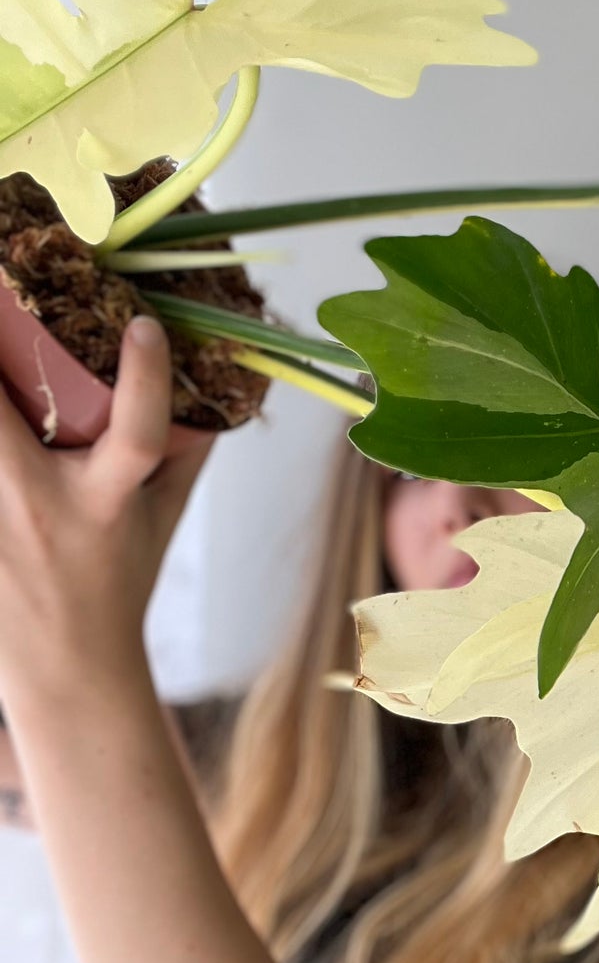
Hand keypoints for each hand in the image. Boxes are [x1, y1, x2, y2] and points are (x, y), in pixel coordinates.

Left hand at [0, 316, 213, 707]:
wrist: (64, 666)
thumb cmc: (119, 583)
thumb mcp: (162, 520)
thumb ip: (185, 453)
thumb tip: (213, 384)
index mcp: (104, 503)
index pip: (139, 434)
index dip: (147, 377)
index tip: (146, 324)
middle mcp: (39, 504)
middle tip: (6, 296)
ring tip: (0, 365)